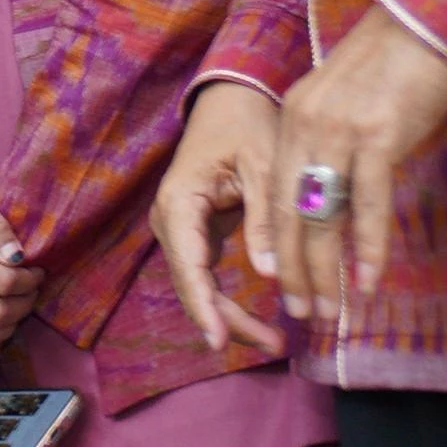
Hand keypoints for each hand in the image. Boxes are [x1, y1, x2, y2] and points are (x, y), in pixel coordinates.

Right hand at [156, 82, 291, 356]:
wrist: (232, 100)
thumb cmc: (247, 123)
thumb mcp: (265, 165)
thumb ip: (266, 218)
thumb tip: (272, 274)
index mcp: (180, 203)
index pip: (189, 265)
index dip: (204, 305)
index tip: (218, 339)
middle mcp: (172, 221)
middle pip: (193, 285)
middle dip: (228, 320)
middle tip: (274, 345)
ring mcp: (181, 230)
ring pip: (200, 285)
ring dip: (231, 315)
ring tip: (274, 342)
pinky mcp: (196, 233)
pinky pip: (208, 275)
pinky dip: (230, 300)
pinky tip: (257, 323)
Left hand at [261, 9, 446, 324]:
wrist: (433, 16)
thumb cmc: (400, 62)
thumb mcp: (348, 101)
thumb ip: (332, 141)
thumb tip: (335, 187)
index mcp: (294, 120)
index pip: (275, 195)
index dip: (278, 245)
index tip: (283, 284)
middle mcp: (305, 127)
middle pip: (289, 214)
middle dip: (294, 271)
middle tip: (302, 314)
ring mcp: (338, 132)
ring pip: (321, 218)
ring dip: (326, 272)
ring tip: (331, 312)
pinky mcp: (378, 136)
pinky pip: (367, 205)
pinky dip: (367, 248)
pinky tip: (367, 281)